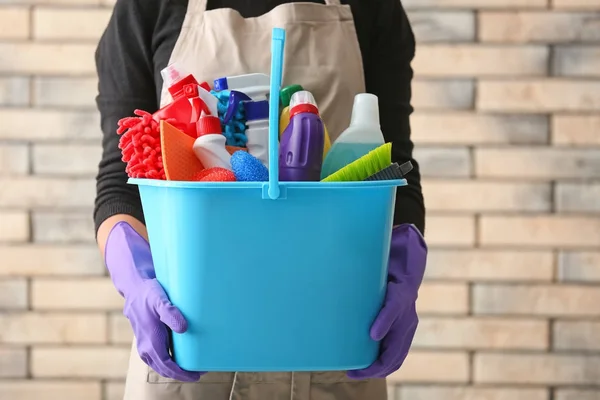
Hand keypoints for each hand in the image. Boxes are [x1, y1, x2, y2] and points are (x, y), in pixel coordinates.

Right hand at [105, 221, 202, 381]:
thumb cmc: (148, 292)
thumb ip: (171, 313)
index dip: (183, 372)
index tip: (197, 374)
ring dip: (172, 368)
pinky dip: (167, 361)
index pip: (168, 365)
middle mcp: (146, 346)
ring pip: (159, 364)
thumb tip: (183, 328)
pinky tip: (178, 356)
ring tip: (189, 367)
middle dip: (180, 373)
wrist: (134, 287)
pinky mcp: (145, 339)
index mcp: (151, 341)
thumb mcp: (161, 300)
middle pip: (164, 368)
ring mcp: (144, 344)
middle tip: (198, 373)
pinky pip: (156, 357)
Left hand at [348, 224, 426, 378]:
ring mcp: (404, 322)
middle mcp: (407, 310)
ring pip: (397, 354)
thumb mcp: (392, 244)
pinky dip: (381, 364)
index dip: (385, 320)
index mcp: (403, 289)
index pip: (396, 306)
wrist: (409, 257)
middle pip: (398, 342)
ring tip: (355, 373)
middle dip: (378, 361)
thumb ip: (387, 239)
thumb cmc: (395, 251)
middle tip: (355, 370)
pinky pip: (394, 352)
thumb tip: (382, 229)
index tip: (372, 334)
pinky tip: (363, 368)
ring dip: (378, 367)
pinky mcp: (398, 327)